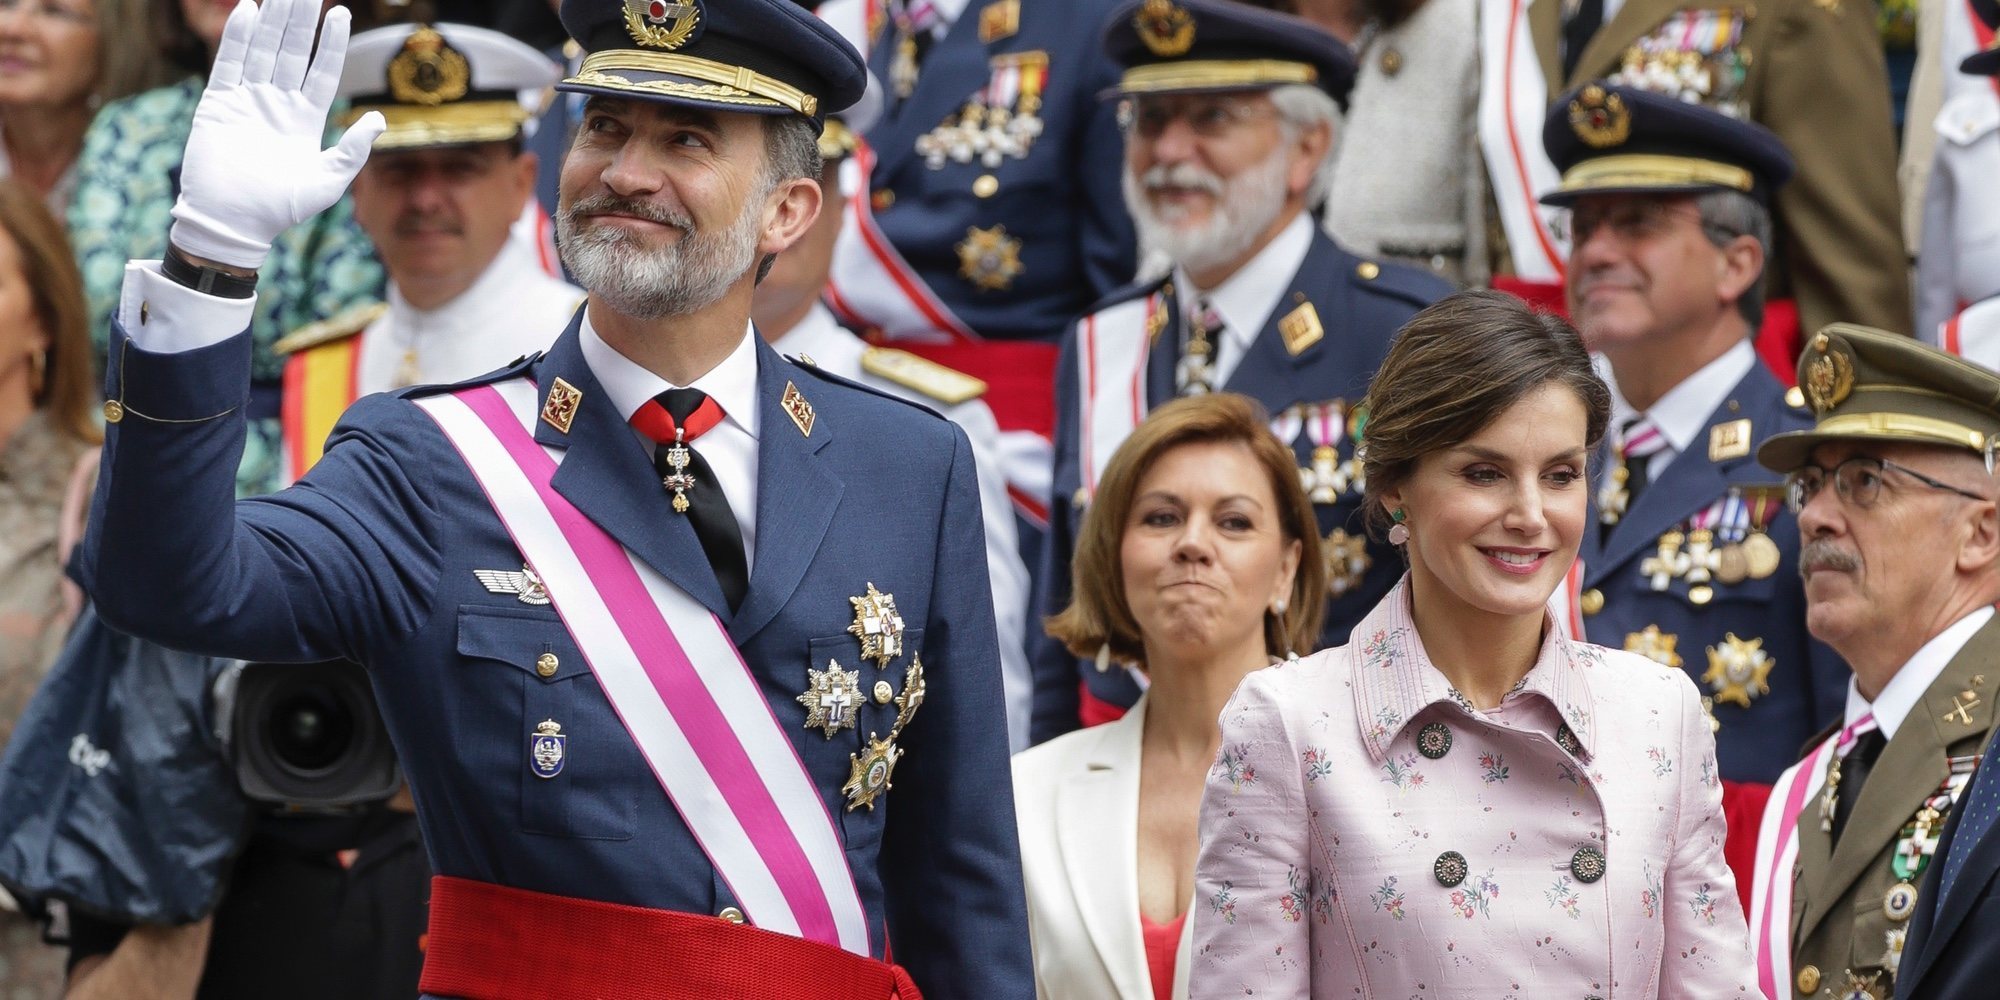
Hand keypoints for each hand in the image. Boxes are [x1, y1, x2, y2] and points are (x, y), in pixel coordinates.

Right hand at [168, 0, 383, 271]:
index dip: (331, 43)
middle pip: (292, 52)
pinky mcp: (218, 104)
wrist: (234, 224)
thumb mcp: (328, 180)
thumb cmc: (282, 209)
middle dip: (300, 21)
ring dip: (271, 21)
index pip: (322, 70)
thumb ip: (353, 149)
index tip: (342, 13)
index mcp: (305, 118)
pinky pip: (229, 64)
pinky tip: (248, 11)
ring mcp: (247, 100)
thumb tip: (380, 118)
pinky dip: (237, 38)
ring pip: (262, 51)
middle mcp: (277, 103)